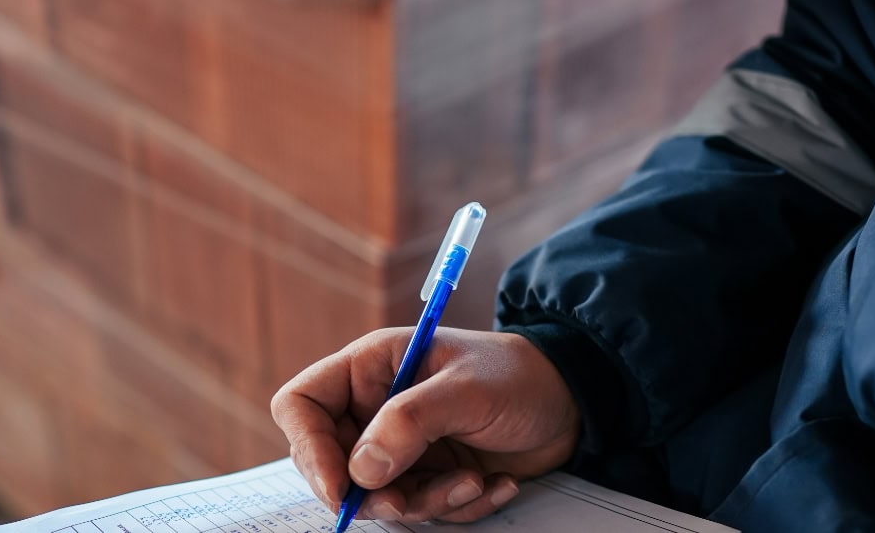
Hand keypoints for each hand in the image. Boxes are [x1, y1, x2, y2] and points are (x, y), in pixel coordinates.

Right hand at [271, 327, 580, 523]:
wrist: (572, 402)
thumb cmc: (519, 376)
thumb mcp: (467, 390)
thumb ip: (410, 423)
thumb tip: (359, 471)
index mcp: (371, 367)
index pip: (302, 404)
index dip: (309, 447)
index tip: (341, 486)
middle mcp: (376, 406)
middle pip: (332, 463)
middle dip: (374, 492)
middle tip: (410, 500)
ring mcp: (401, 444)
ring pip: (379, 496)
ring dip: (426, 502)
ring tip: (473, 483)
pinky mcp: (428, 473)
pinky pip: (420, 507)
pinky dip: (456, 507)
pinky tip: (494, 485)